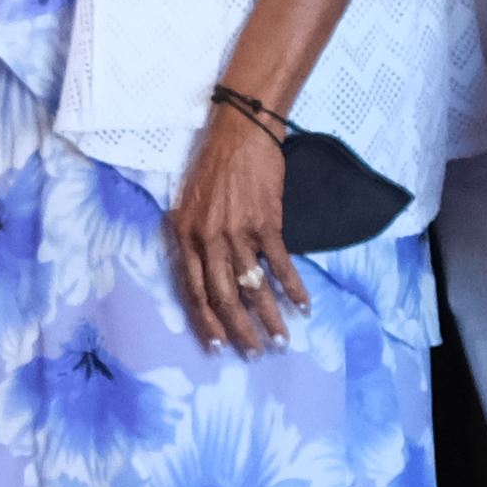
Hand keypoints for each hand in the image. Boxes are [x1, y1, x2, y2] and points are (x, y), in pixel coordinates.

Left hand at [165, 104, 312, 355]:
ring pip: (252, 286)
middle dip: (239, 329)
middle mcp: (208, 239)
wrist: (238, 133)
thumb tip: (202, 274)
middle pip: (223, 295)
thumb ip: (191, 239)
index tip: (217, 347)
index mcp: (184, 236)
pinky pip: (280, 263)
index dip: (205, 321)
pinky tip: (302, 306)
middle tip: (253, 354)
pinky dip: (292, 287)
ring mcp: (238, 232)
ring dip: (268, 317)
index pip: (192, 289)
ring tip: (280, 340)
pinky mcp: (265, 222)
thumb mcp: (186, 203)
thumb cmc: (211, 166)